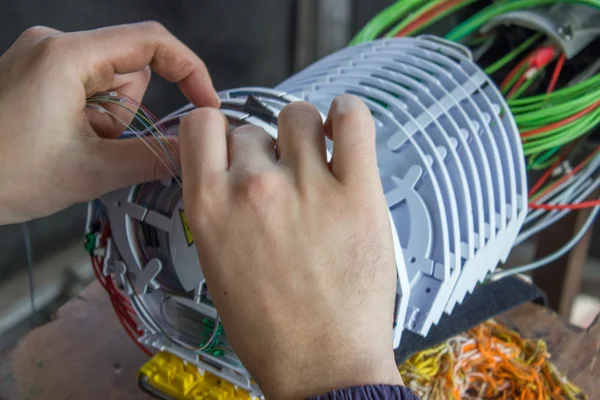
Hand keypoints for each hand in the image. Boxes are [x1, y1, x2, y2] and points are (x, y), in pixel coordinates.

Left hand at [0, 22, 218, 223]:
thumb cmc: (0, 174)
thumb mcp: (90, 171)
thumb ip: (152, 158)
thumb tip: (193, 151)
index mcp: (68, 56)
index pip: (152, 42)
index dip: (189, 70)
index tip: (205, 103)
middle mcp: (54, 46)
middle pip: (131, 71)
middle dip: (127, 114)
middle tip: (98, 147)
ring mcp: (43, 59)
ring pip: (111, 85)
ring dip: (107, 121)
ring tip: (74, 147)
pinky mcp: (37, 74)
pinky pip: (88, 90)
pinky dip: (90, 119)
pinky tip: (63, 142)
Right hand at [179, 95, 402, 398]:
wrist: (323, 367)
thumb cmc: (271, 328)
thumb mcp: (218, 264)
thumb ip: (220, 210)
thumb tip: (234, 171)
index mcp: (209, 207)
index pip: (200, 125)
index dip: (217, 129)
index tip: (231, 140)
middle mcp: (253, 188)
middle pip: (252, 129)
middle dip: (264, 151)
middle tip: (282, 182)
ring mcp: (308, 186)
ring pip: (298, 116)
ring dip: (304, 132)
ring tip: (317, 159)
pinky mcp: (357, 192)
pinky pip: (353, 120)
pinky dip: (348, 114)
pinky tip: (345, 126)